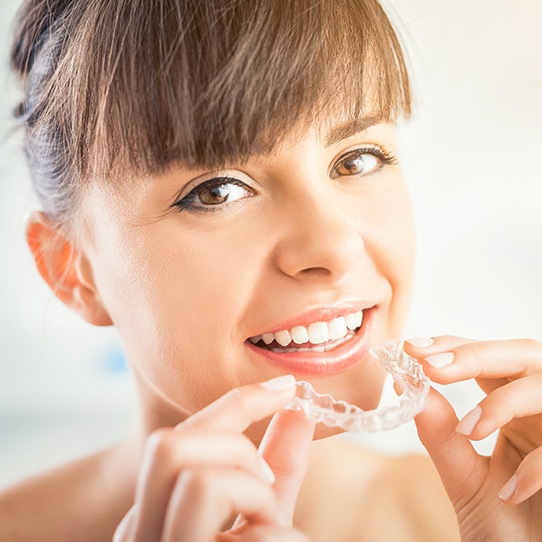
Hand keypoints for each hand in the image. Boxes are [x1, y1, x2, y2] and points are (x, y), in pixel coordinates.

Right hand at [113, 376, 313, 541]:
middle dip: (235, 448)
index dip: (238, 402)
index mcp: (154, 508)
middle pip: (169, 444)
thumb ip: (277, 466)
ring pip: (198, 480)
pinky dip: (279, 537)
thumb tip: (299, 410)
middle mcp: (140, 531)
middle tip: (264, 482)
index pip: (178, 436)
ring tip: (268, 527)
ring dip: (255, 495)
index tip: (285, 387)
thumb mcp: (265, 514)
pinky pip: (246, 534)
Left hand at [404, 336, 541, 540]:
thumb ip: (440, 434)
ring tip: (469, 429)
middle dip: (475, 355)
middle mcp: (539, 412)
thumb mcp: (465, 478)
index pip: (485, 360)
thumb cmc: (504, 526)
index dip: (453, 346)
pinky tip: (510, 491)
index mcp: (512, 408)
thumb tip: (405, 386)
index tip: (412, 348)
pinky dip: (536, 466)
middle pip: (522, 355)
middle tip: (431, 366)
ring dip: (503, 402)